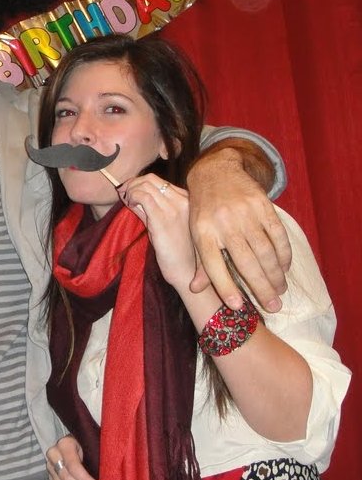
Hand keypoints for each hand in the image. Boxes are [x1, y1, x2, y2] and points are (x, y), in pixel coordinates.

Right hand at [46, 435, 97, 479]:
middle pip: (66, 479)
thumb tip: (104, 476)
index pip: (73, 466)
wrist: (76, 444)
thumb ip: (95, 456)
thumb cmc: (86, 444)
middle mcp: (53, 455)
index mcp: (65, 444)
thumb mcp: (90, 445)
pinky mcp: (49, 477)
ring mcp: (50, 467)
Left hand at [117, 173, 195, 289]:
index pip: (160, 181)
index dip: (140, 182)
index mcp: (187, 200)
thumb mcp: (164, 224)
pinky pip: (143, 196)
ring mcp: (174, 208)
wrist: (186, 271)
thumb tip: (132, 196)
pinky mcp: (163, 218)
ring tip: (125, 200)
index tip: (129, 190)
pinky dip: (132, 196)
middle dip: (133, 183)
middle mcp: (183, 200)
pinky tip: (129, 205)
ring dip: (130, 190)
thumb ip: (150, 209)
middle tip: (123, 193)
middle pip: (151, 179)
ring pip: (146, 186)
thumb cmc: (176, 251)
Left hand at [186, 145, 290, 311]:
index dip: (225, 287)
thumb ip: (200, 263)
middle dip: (261, 288)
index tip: (237, 306)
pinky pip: (278, 235)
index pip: (213, 265)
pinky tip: (284, 268)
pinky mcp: (262, 205)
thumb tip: (195, 290)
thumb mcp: (196, 234)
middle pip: (245, 263)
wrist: (215, 172)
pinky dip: (284, 255)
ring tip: (280, 290)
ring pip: (265, 252)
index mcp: (203, 233)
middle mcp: (223, 224)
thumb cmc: (204, 211)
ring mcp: (244, 213)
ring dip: (275, 275)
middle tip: (273, 307)